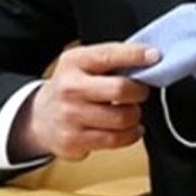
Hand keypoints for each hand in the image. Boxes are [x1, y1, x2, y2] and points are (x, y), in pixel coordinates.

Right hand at [11, 42, 158, 161]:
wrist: (41, 117)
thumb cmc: (72, 86)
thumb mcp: (84, 63)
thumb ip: (112, 58)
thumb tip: (150, 57)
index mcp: (74, 62)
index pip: (110, 54)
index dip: (136, 55)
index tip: (155, 56)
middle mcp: (69, 89)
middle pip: (120, 89)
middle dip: (140, 91)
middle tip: (141, 92)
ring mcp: (70, 116)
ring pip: (122, 118)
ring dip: (136, 115)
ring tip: (132, 111)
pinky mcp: (74, 141)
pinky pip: (115, 140)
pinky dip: (131, 134)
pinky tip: (131, 128)